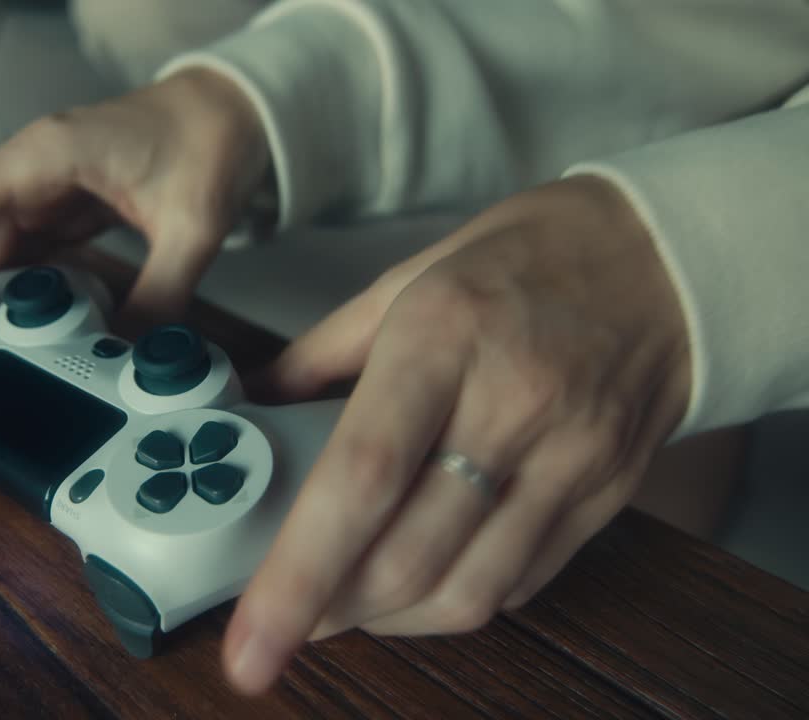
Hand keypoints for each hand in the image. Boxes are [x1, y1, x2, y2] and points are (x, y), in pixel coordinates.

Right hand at [0, 68, 268, 326]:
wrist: (236, 109)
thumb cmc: (209, 141)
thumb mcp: (192, 224)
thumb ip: (158, 294)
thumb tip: (129, 360)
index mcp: (44, 158)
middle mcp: (31, 172)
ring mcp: (46, 191)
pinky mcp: (66, 208)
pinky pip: (27, 257)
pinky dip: (23, 294)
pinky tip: (28, 333)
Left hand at [228, 176, 692, 693]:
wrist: (668, 262)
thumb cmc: (526, 260)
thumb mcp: (409, 279)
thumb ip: (321, 354)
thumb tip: (254, 409)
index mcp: (442, 338)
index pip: (361, 476)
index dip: (297, 573)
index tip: (253, 643)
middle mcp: (510, 406)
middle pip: (408, 556)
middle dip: (327, 610)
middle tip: (283, 617)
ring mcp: (568, 461)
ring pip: (465, 591)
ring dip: (387, 618)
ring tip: (344, 603)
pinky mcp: (605, 499)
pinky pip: (519, 583)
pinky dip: (453, 600)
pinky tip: (419, 580)